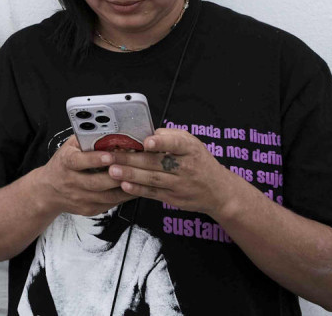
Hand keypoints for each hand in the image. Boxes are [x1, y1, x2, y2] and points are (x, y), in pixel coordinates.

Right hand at [38, 135, 135, 216]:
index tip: (110, 156)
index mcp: (65, 163)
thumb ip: (86, 140)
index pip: (78, 161)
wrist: (49, 191)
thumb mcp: (69, 147)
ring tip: (139, 179)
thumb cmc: (63, 164)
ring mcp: (80, 198)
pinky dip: (123, 197)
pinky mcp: (89, 209)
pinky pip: (110, 204)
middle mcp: (71, 182)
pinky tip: (134, 189)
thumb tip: (110, 133)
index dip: (95, 159)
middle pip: (96, 182)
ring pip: (107, 196)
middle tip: (133, 168)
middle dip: (116, 176)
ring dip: (125, 188)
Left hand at [104, 128, 245, 216]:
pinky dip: (138, 189)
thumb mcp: (192, 143)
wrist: (219, 192)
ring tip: (112, 170)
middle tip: (112, 155)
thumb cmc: (200, 162)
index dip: (161, 142)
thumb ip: (170, 136)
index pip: (176, 144)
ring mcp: (180, 184)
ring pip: (152, 179)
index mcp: (190, 149)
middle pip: (157, 162)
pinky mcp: (173, 198)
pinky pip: (153, 193)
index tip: (147, 141)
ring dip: (130, 174)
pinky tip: (124, 185)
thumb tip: (147, 133)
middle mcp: (186, 167)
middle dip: (132, 159)